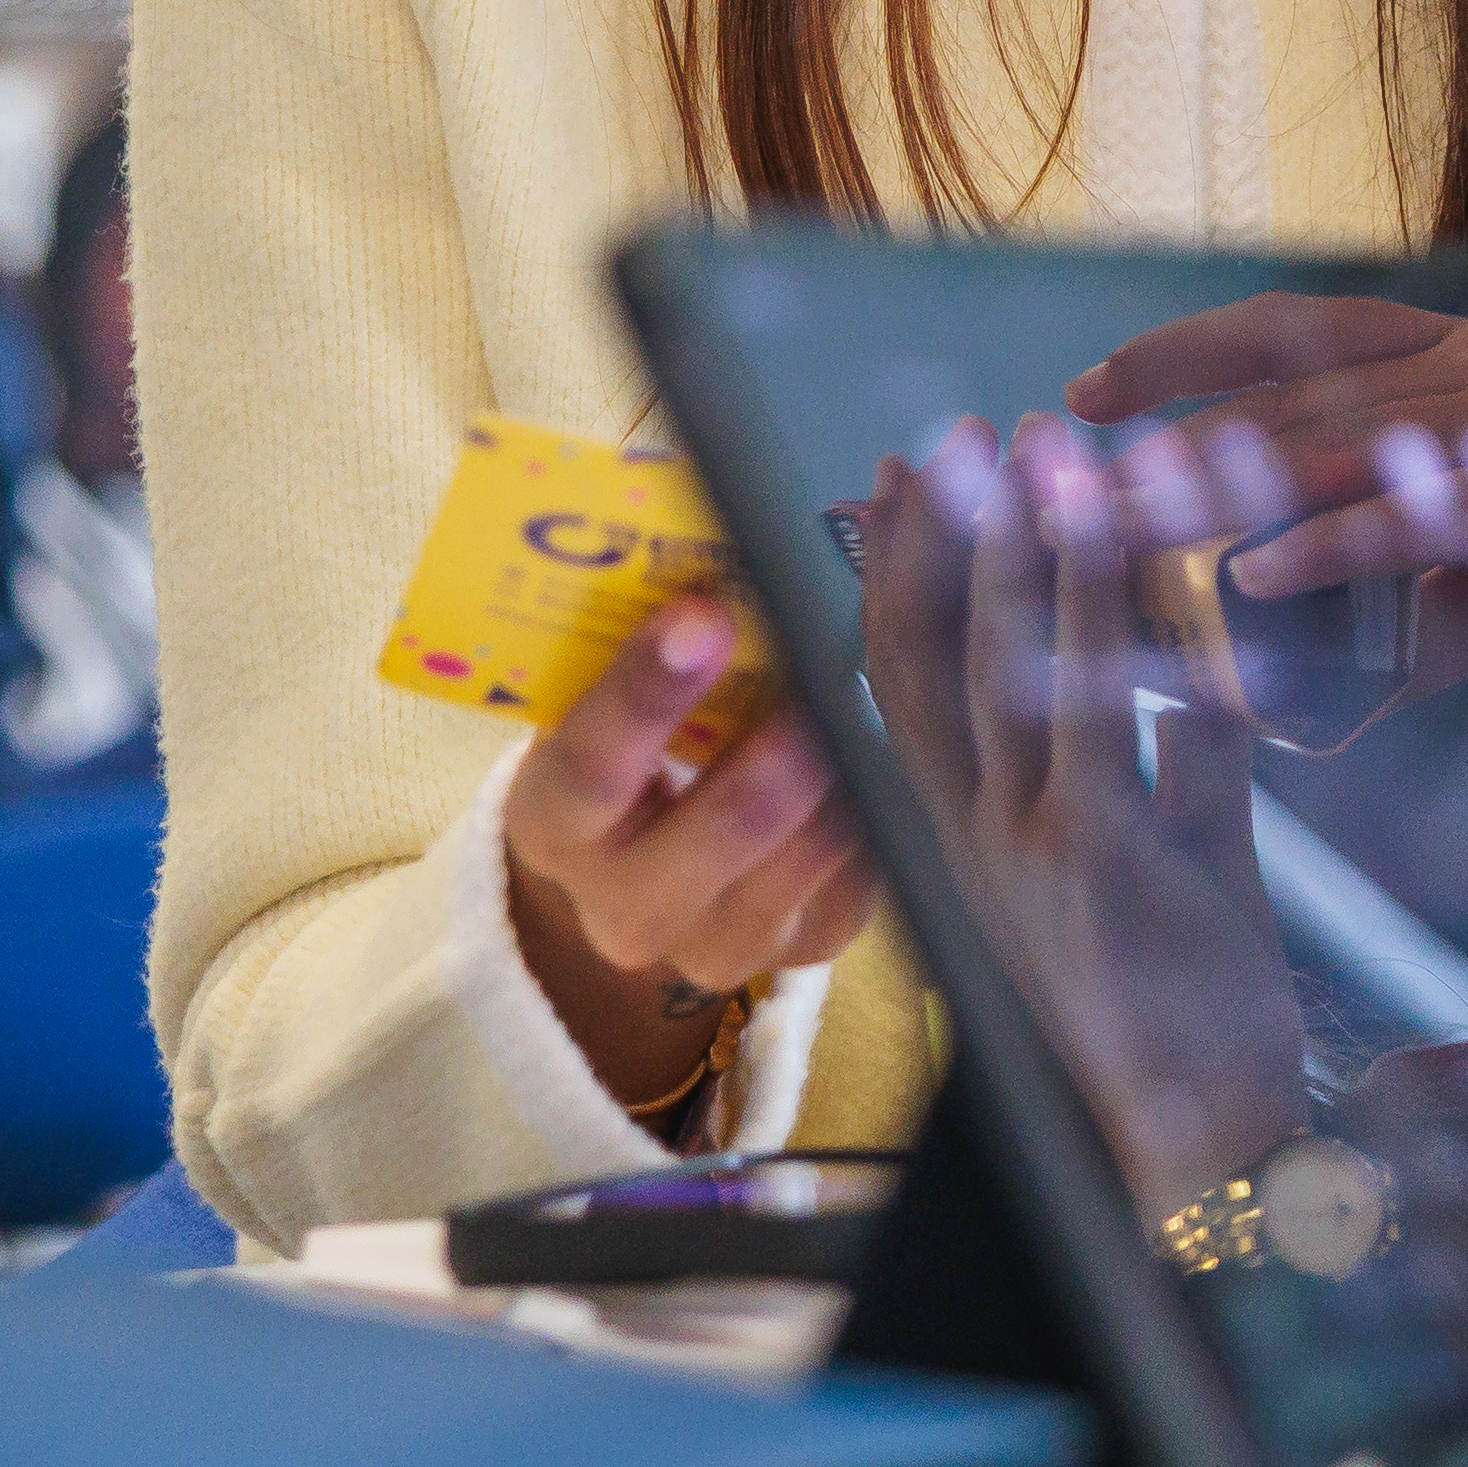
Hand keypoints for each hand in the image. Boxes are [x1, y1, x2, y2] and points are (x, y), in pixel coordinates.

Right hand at [501, 600, 876, 1119]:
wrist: (637, 867)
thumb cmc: (629, 745)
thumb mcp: (601, 702)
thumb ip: (652, 638)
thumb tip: (740, 518)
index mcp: (556, 825)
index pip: (590, 767)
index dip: (644, 693)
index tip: (701, 615)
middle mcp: (626, 906)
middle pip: (728, 827)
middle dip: (790, 743)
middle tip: (839, 663)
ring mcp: (721, 943)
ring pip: (815, 850)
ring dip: (861, 760)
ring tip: (897, 675)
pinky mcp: (806, 948)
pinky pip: (865, 872)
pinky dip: (889, 798)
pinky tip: (910, 732)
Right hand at [860, 414, 1308, 1205]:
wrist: (1198, 1147)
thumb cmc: (1190, 1012)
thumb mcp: (1189, 857)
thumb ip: (1189, 757)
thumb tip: (1202, 668)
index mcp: (975, 840)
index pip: (906, 685)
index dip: (896, 580)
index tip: (899, 487)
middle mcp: (974, 836)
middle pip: (921, 658)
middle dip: (930, 538)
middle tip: (942, 435)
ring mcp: (1025, 843)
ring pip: (995, 661)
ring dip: (1011, 540)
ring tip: (1018, 442)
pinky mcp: (1098, 852)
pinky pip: (1091, 696)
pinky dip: (1098, 599)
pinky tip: (1112, 524)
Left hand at [1069, 294, 1467, 689]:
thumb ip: (1409, 611)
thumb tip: (1323, 686)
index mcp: (1461, 357)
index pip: (1298, 330)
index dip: (1188, 353)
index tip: (1088, 389)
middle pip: (1293, 390)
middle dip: (1170, 434)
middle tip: (1061, 478)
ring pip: (1339, 443)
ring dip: (1223, 487)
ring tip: (1125, 523)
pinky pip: (1426, 515)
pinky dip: (1337, 542)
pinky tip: (1260, 574)